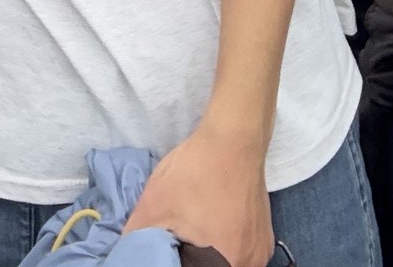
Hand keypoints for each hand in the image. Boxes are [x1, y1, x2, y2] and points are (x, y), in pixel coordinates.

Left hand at [128, 124, 271, 266]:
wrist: (234, 137)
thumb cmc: (197, 171)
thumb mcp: (154, 205)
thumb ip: (137, 237)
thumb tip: (127, 251)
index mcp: (229, 262)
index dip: (179, 262)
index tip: (171, 248)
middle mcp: (253, 262)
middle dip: (192, 260)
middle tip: (177, 242)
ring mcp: (262, 249)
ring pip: (228, 262)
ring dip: (209, 253)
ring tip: (192, 233)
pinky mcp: (264, 233)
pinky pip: (240, 250)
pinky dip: (223, 244)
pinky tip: (209, 224)